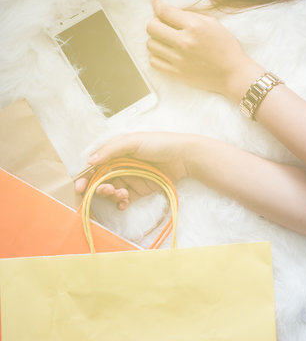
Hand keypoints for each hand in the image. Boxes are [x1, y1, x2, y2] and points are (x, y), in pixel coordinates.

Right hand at [74, 132, 189, 209]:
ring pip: (112, 190)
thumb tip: (90, 160)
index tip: (80, 186)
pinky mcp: (141, 189)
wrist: (185, 156)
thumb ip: (111, 150)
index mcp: (117, 151)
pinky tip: (123, 203)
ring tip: (121, 193)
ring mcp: (131, 177)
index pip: (95, 165)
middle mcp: (121, 164)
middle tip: (105, 189)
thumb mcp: (134, 141)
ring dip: (111, 194)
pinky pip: (125, 199)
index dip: (86, 176)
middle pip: (101, 179)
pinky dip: (121, 203)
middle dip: (99, 187)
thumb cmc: (160, 143)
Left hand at [146, 0, 263, 100]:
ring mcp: (179, 59)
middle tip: (163, 26)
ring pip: (151, 45)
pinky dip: (157, 57)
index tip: (158, 7)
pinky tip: (167, 55)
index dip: (158, 7)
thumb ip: (190, 16)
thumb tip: (167, 10)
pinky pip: (154, 62)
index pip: (164, 12)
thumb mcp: (213, 24)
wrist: (234, 74)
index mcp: (195, 26)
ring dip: (156, 41)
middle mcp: (185, 42)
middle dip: (155, 24)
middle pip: (152, 27)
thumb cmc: (226, 47)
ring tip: (166, 42)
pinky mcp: (177, 73)